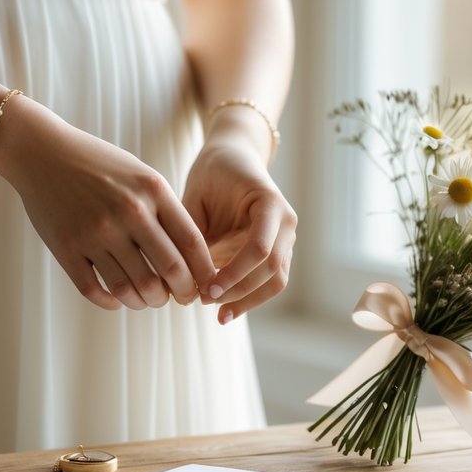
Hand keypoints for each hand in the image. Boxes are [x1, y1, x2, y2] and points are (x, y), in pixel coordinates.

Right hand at [0, 100, 217, 309]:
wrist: (42, 152)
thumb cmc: (99, 165)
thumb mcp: (140, 175)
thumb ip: (165, 210)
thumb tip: (191, 259)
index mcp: (153, 191)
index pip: (192, 243)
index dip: (204, 273)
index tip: (205, 286)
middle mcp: (128, 212)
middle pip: (169, 271)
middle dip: (181, 293)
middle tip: (179, 298)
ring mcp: (96, 232)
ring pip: (134, 288)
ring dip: (147, 302)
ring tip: (148, 299)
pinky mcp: (67, 248)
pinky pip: (96, 291)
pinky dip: (113, 302)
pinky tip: (118, 299)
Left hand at [182, 134, 296, 323]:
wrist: (233, 156)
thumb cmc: (212, 172)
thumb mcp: (198, 196)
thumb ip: (196, 234)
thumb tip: (186, 278)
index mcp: (270, 202)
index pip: (261, 247)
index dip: (234, 273)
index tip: (207, 288)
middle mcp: (285, 222)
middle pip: (272, 269)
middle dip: (238, 291)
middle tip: (204, 300)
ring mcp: (286, 238)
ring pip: (276, 281)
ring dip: (248, 300)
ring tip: (218, 315)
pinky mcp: (277, 250)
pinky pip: (269, 280)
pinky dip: (249, 297)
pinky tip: (226, 310)